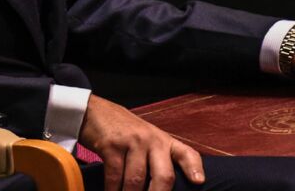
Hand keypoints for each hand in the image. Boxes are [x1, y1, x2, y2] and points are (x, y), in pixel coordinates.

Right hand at [79, 94, 204, 190]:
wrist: (95, 111)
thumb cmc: (124, 131)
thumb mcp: (146, 140)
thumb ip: (158, 159)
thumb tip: (162, 188)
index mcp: (164, 141)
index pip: (186, 154)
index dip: (194, 169)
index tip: (199, 182)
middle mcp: (152, 140)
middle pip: (163, 176)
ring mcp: (132, 142)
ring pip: (136, 180)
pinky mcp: (111, 145)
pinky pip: (115, 175)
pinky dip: (113, 190)